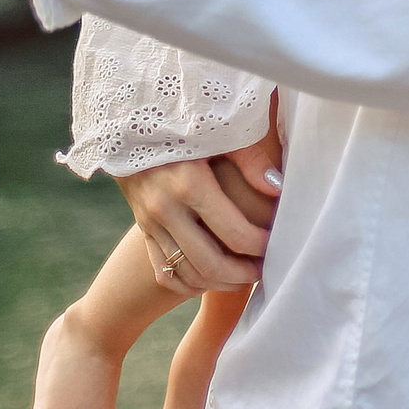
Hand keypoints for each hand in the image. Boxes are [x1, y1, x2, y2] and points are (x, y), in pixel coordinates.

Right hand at [119, 116, 283, 295]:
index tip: (276, 243)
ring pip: (187, 274)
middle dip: (244, 273)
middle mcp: (165, 209)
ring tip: (244, 276)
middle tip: (265, 268)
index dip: (261, 245)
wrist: (130, 123)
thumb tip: (278, 188)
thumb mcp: (218, 132)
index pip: (235, 233)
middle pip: (210, 264)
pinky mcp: (143, 230)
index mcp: (189, 183)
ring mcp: (150, 223)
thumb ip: (250, 159)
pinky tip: (211, 279)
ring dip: (220, 283)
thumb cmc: (184, 124)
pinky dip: (189, 285)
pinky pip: (164, 273)